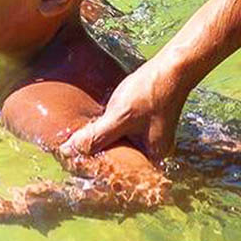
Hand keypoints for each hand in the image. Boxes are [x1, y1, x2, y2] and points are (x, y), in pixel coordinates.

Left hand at [58, 55, 188, 160]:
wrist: (172, 67)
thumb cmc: (150, 93)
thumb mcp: (118, 118)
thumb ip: (94, 138)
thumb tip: (68, 152)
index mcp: (152, 157)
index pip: (119, 173)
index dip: (95, 169)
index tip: (74, 163)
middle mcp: (152, 151)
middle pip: (117, 160)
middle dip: (96, 155)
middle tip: (72, 150)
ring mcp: (150, 136)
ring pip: (117, 145)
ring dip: (99, 141)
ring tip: (78, 139)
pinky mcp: (144, 123)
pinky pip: (121, 132)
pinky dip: (107, 129)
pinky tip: (93, 125)